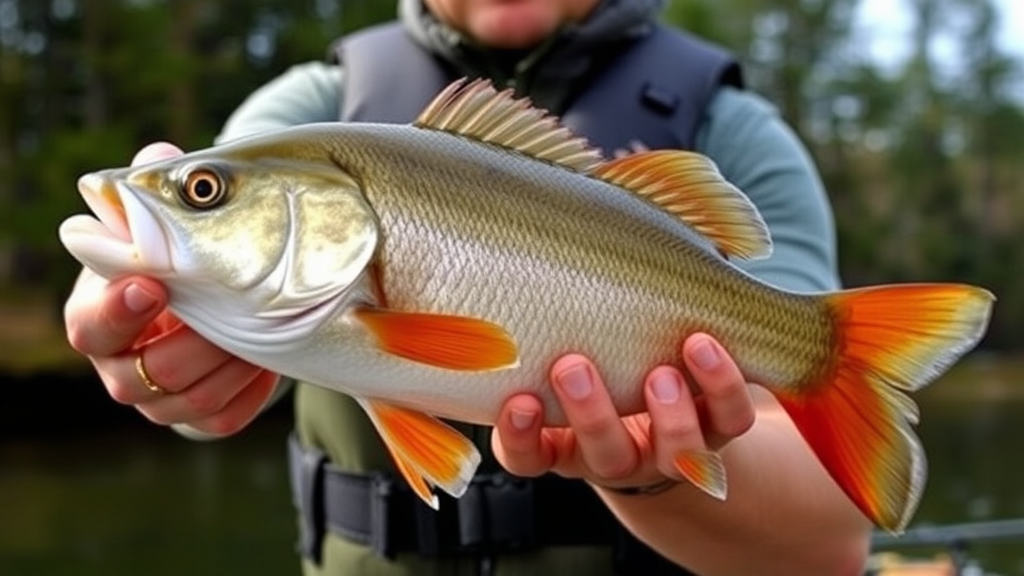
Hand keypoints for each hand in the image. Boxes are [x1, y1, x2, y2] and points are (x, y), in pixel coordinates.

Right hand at [63, 143, 279, 436]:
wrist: (211, 299)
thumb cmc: (180, 255)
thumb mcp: (171, 219)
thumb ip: (164, 188)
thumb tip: (162, 157)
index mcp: (95, 313)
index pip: (90, 325)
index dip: (119, 310)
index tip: (155, 284)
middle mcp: (117, 365)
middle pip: (148, 374)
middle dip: (201, 340)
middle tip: (241, 308)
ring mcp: (155, 400)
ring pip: (189, 400)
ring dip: (233, 364)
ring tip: (267, 327)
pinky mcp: (194, 418)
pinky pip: (220, 420)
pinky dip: (249, 392)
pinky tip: (269, 359)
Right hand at [491, 333, 755, 490]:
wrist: (672, 399)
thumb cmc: (598, 357)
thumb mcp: (561, 350)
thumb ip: (539, 326)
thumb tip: (494, 253)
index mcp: (566, 442)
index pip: (530, 456)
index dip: (519, 437)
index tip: (518, 401)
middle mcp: (619, 452)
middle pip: (605, 456)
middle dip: (591, 415)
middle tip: (573, 368)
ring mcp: (672, 446)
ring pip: (675, 453)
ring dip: (669, 415)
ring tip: (660, 371)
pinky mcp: (721, 427)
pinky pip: (730, 419)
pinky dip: (722, 385)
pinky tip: (705, 345)